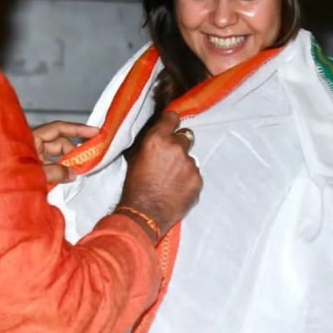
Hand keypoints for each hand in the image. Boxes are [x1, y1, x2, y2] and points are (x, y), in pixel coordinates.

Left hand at [34, 120, 98, 184]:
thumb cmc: (7, 179)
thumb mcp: (36, 173)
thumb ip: (56, 172)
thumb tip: (72, 173)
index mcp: (31, 139)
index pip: (59, 128)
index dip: (77, 129)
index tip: (94, 132)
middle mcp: (32, 146)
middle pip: (60, 143)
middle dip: (74, 152)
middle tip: (87, 161)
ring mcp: (31, 158)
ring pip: (56, 157)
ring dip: (68, 164)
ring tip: (77, 173)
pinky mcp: (31, 170)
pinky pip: (50, 168)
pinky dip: (59, 172)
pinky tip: (66, 179)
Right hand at [117, 111, 202, 238]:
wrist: (143, 214)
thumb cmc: (134, 188)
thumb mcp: (135, 159)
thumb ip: (149, 144)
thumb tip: (156, 137)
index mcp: (157, 139)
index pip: (172, 118)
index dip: (171, 122)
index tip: (171, 126)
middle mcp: (176, 148)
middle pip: (185, 137)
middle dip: (178, 146)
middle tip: (169, 160)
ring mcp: (190, 164)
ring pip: (190, 158)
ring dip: (183, 165)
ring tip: (171, 180)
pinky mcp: (198, 180)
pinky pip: (195, 175)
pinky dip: (188, 180)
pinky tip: (177, 189)